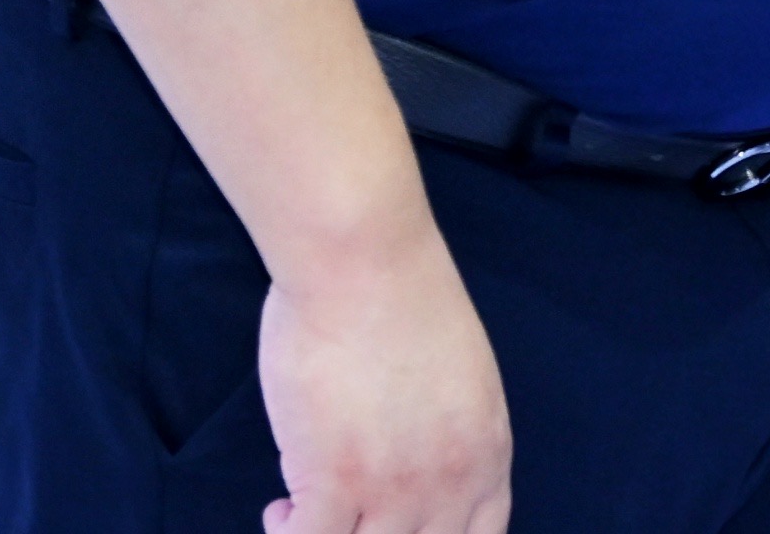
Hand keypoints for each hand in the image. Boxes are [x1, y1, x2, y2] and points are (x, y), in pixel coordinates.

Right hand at [258, 237, 509, 533]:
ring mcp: (396, 487)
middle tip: (345, 519)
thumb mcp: (462, 379)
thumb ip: (448, 437)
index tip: (392, 524)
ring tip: (301, 516)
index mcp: (488, 453)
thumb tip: (414, 471)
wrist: (365, 262)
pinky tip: (281, 511)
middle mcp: (451, 482)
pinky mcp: (336, 481)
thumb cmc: (403, 300)